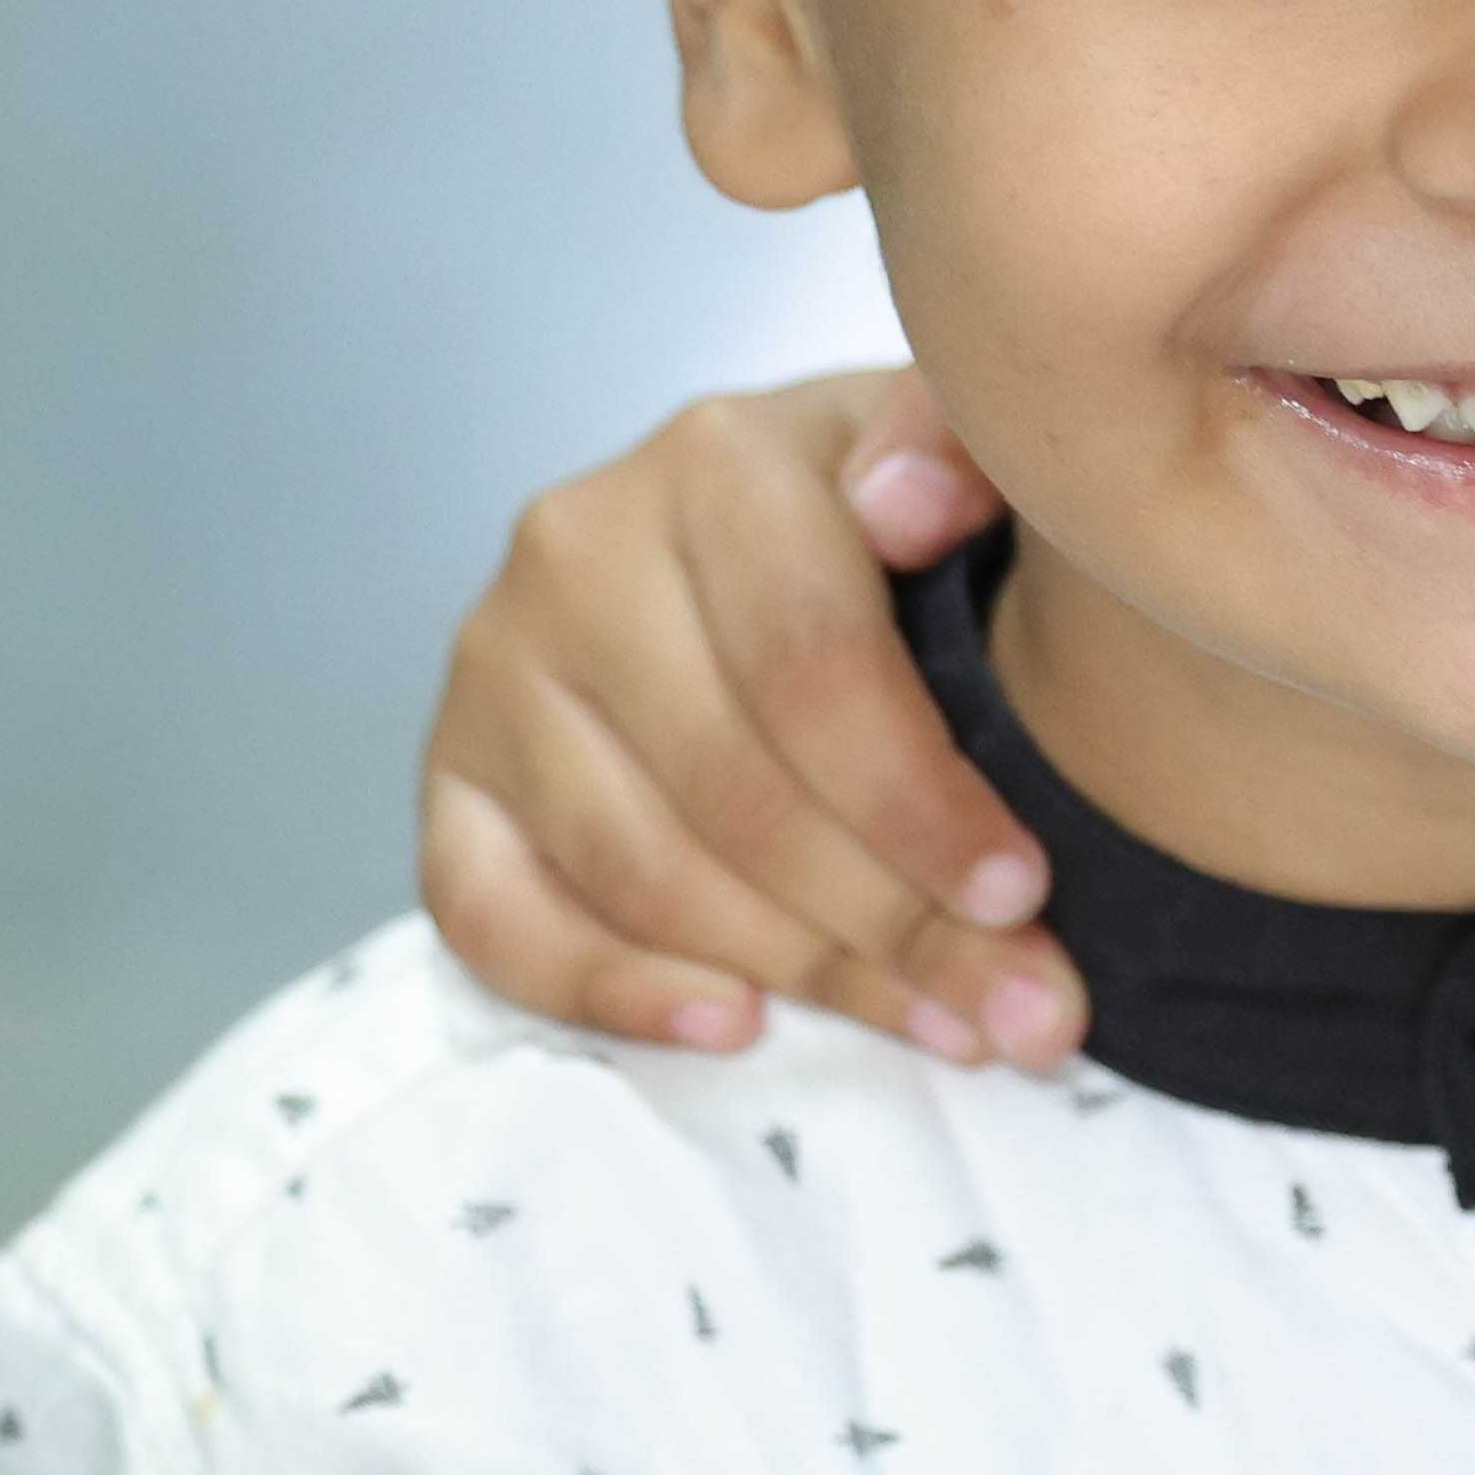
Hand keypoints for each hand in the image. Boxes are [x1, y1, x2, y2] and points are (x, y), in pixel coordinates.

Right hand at [419, 370, 1078, 1062]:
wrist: (785, 528)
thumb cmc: (903, 517)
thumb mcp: (971, 453)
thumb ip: (967, 448)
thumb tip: (912, 505)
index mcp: (716, 461)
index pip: (809, 664)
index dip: (916, 798)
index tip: (1022, 892)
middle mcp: (579, 552)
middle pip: (733, 787)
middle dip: (889, 920)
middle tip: (1014, 1008)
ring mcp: (496, 669)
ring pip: (640, 869)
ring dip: (797, 972)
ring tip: (935, 1025)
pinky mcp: (451, 779)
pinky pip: (492, 919)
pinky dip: (612, 991)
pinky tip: (735, 1026)